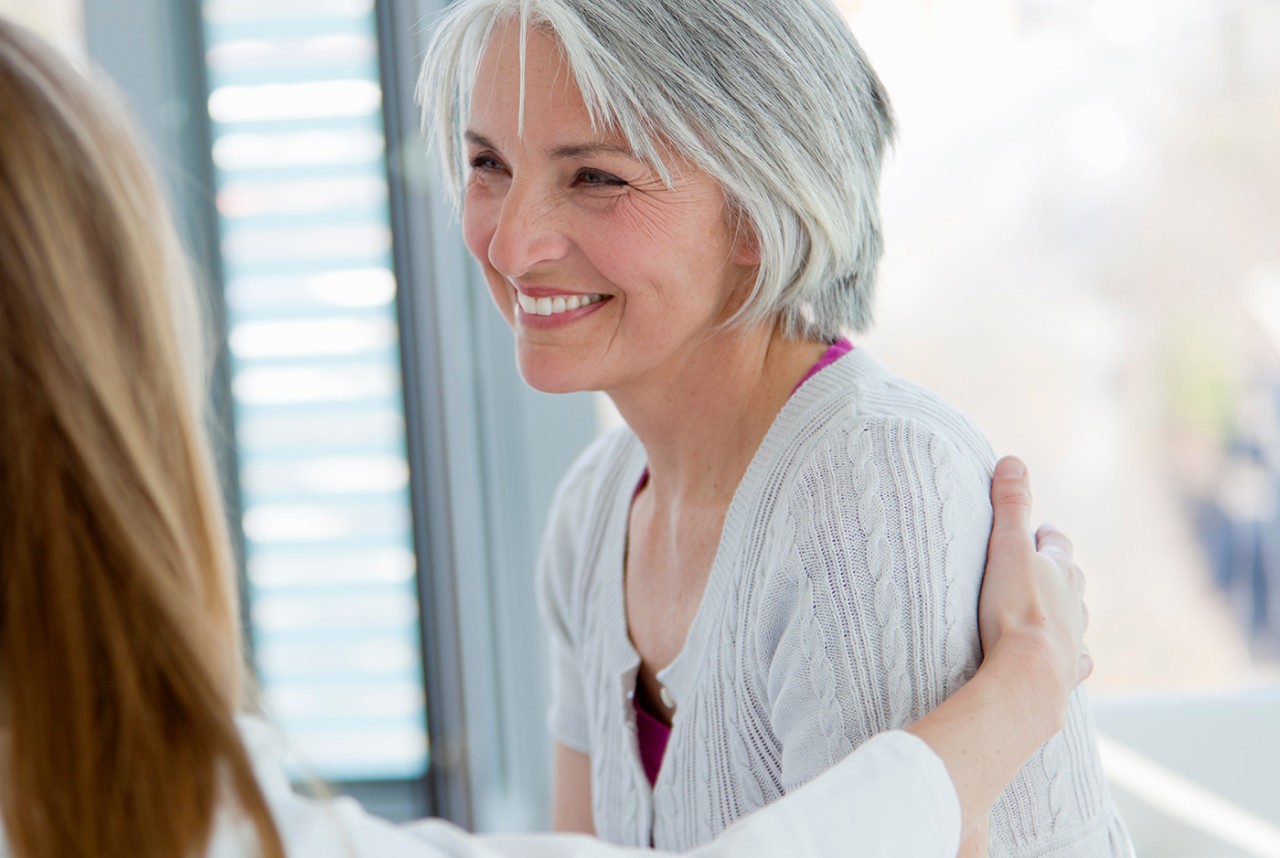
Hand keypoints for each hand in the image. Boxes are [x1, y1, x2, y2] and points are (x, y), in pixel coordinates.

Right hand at [979, 456, 1091, 714]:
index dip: (1047, 536)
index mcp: (1060, 571)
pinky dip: (1071, 654)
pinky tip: (1068, 658)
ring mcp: (1073, 639)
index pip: (1058, 544)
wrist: (1029, 675)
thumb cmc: (1015, 610)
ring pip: (1076, 618)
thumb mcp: (1006, 547)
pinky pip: (1077, 660)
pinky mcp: (1066, 672)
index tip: (1040, 530)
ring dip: (1063, 612)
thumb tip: (1013, 459)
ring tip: (1047, 612)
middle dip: (1058, 571)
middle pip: (1071, 580)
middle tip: (1040, 567)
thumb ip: (1010, 504)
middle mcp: (1074, 604)